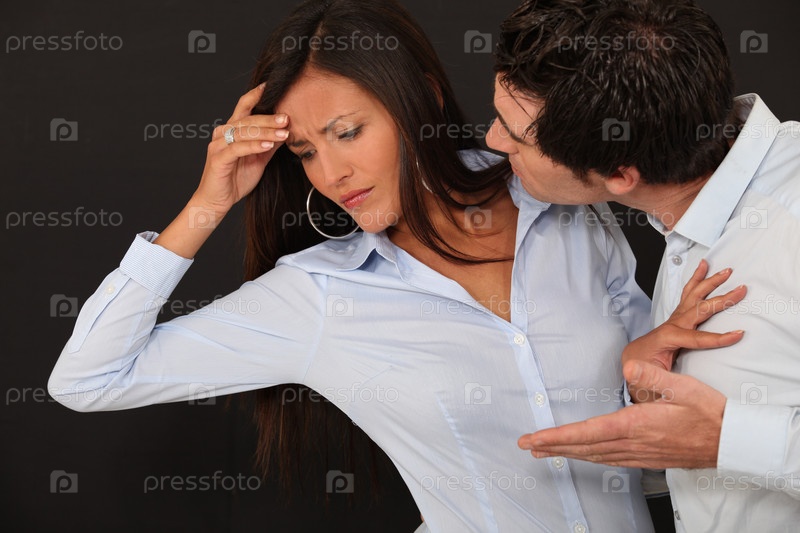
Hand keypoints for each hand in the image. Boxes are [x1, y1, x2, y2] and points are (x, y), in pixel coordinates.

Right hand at [192, 83, 289, 217]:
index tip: (273, 87)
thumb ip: (269, 143)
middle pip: (247, 119)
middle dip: (269, 118)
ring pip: (244, 132)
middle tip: (287, 118)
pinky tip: (267, 145)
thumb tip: (286, 130)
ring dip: (265, 132)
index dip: (257, 95)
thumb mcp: (259, 159)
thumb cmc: (235, 180)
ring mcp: (219, 145)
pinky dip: (253, 146)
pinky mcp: (218, 158)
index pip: (244, 106)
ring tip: (283, 133)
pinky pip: (237, 148)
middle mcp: (223, 133)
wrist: (217, 201)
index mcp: (232, 130)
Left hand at [518, 360, 726, 468]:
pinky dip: (591, 457)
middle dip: (553, 446)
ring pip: (596, 456)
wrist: (733, 441)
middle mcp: (633, 443)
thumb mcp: (684, 387)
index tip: (533, 438)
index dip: (556, 436)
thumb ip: (654, 376)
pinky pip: (611, 460)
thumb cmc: (709, 413)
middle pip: (584, 447)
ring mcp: (640, 454)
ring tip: (546, 450)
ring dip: (568, 452)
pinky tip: (586, 455)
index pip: (587, 432)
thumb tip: (629, 366)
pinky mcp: (648, 459)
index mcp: (636, 425)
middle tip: (526, 445)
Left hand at [624, 259, 745, 401]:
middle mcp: (671, 325)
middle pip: (699, 309)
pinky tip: (703, 267)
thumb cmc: (642, 372)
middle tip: (741, 290)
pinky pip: (688, 295)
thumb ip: (658, 379)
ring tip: (726, 270)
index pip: (696, 338)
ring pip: (693, 296)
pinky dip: (696, 280)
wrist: (632, 362)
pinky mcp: (677, 318)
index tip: (738, 334)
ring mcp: (674, 320)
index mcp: (666, 339)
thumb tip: (662, 380)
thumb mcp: (649, 380)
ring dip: (710, 282)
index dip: (717, 337)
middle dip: (721, 300)